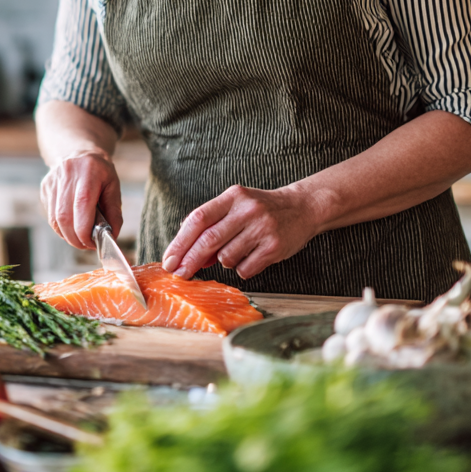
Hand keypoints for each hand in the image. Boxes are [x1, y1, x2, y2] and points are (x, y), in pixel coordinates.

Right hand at [41, 149, 121, 249]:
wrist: (78, 150)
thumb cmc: (99, 170)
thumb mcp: (113, 185)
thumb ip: (114, 211)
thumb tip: (112, 235)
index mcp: (88, 171)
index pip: (82, 206)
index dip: (85, 231)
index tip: (94, 242)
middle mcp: (67, 174)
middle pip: (65, 217)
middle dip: (76, 239)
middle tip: (88, 244)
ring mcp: (52, 181)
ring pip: (55, 219)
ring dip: (67, 236)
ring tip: (80, 237)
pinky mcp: (45, 188)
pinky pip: (51, 215)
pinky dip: (61, 227)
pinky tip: (72, 225)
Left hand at [161, 184, 316, 279]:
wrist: (301, 208)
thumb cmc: (260, 209)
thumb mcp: (234, 205)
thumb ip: (210, 224)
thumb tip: (184, 252)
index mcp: (232, 196)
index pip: (198, 219)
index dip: (180, 241)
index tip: (169, 259)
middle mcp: (246, 210)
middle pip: (209, 240)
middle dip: (189, 260)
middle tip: (179, 274)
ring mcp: (262, 228)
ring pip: (226, 258)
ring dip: (223, 262)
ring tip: (235, 252)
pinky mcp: (274, 246)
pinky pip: (245, 268)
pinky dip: (241, 269)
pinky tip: (249, 258)